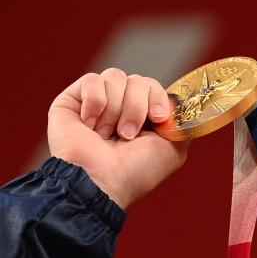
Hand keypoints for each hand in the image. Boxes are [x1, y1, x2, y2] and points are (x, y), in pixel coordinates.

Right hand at [47, 69, 188, 207]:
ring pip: (116, 77)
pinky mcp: (72, 100)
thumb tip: (183, 105)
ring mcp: (96, 103)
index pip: (154, 87)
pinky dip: (95, 103)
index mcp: (143, 117)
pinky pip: (92, 80)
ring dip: (116, 109)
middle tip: (128, 135)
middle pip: (138, 80)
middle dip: (137, 107)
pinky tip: (89, 125)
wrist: (101, 180)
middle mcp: (120, 107)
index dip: (158, 98)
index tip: (158, 119)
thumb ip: (181, 123)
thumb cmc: (136, 171)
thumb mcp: (173, 148)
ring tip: (107, 135)